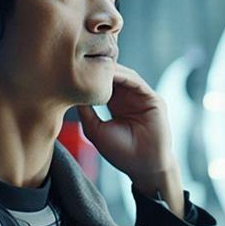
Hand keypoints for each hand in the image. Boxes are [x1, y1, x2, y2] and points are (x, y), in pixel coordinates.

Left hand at [76, 63, 184, 215]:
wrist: (144, 167)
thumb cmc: (120, 153)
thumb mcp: (95, 130)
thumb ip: (85, 112)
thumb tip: (71, 93)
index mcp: (116, 103)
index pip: (102, 83)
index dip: (89, 76)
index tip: (71, 68)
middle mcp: (129, 97)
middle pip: (113, 75)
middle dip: (99, 67)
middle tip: (81, 58)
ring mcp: (142, 97)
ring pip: (124, 75)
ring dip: (110, 69)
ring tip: (93, 62)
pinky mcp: (153, 99)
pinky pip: (137, 82)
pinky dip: (124, 76)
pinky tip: (109, 73)